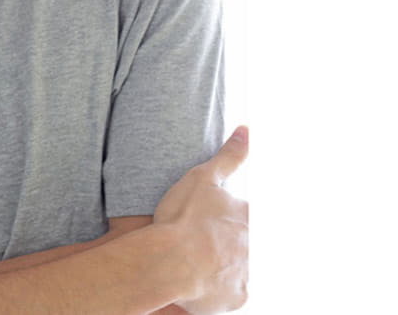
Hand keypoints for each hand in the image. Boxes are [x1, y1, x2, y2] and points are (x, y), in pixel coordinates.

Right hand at [153, 126, 248, 313]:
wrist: (170, 261)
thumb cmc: (184, 217)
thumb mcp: (204, 177)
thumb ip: (230, 156)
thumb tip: (246, 130)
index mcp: (251, 217)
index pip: (255, 216)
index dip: (237, 218)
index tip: (221, 222)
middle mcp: (258, 246)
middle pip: (252, 243)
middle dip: (232, 242)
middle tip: (206, 240)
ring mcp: (251, 273)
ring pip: (244, 267)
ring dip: (227, 263)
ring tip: (201, 259)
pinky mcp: (240, 297)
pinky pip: (234, 291)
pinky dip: (220, 286)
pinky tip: (202, 277)